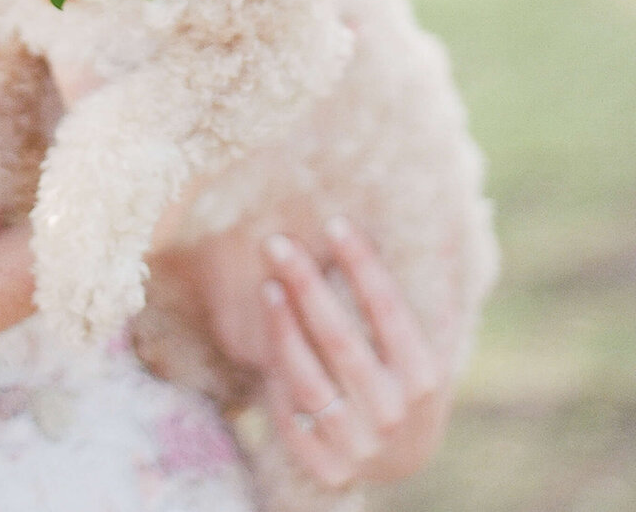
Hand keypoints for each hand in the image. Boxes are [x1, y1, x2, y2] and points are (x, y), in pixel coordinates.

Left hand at [261, 220, 449, 489]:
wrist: (403, 460)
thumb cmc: (405, 380)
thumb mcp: (422, 349)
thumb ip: (414, 304)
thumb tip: (413, 228)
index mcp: (423, 378)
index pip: (388, 309)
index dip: (361, 264)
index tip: (335, 223)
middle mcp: (392, 413)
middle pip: (339, 338)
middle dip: (306, 284)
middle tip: (277, 243)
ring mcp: (359, 445)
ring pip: (307, 378)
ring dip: (282, 328)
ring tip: (267, 286)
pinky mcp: (328, 468)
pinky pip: (291, 419)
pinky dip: (276, 381)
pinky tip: (267, 344)